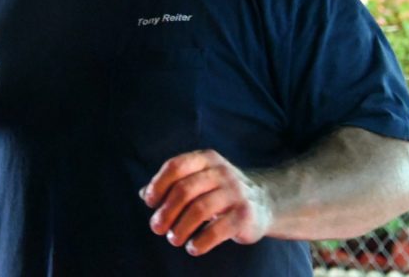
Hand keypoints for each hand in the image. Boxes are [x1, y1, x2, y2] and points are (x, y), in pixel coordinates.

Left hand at [139, 149, 273, 255]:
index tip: (151, 203)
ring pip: (199, 210)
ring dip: (181, 228)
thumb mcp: (199, 180)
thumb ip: (173, 184)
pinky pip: (218, 230)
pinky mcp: (245, 215)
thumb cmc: (220, 191)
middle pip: (185, 189)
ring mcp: (235, 192)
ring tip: (173, 239)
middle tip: (157, 228)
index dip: (159, 184)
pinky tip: (192, 248)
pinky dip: (200, 242)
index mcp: (206, 160)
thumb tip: (144, 194)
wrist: (264, 201)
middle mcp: (221, 172)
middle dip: (166, 211)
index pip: (176, 166)